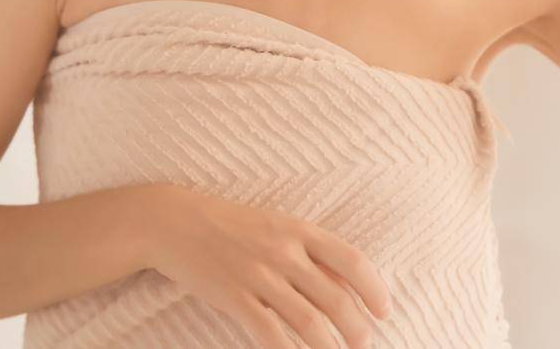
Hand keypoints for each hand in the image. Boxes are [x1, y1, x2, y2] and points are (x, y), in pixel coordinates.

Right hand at [143, 183, 391, 348]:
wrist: (175, 222)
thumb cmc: (231, 224)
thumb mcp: (276, 226)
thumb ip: (309, 254)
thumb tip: (345, 286)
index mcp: (299, 230)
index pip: (351, 260)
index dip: (374, 288)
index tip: (384, 310)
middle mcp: (284, 251)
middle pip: (335, 297)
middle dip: (357, 327)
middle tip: (364, 344)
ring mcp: (258, 275)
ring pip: (308, 320)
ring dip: (329, 345)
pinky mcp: (234, 297)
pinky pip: (268, 333)